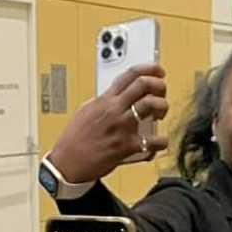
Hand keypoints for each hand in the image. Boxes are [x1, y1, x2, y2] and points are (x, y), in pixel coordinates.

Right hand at [48, 63, 169, 182]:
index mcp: (105, 100)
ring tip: (160, 114)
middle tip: (161, 93)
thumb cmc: (74, 140)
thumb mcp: (86, 111)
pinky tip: (159, 142)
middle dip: (159, 85)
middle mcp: (114, 110)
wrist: (68, 162)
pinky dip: (161, 141)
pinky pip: (154, 141)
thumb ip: (103, 102)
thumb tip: (117, 96)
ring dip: (162, 107)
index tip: (158, 71)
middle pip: (144, 84)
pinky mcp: (127, 146)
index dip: (149, 68)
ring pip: (152, 105)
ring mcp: (122, 127)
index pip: (130, 74)